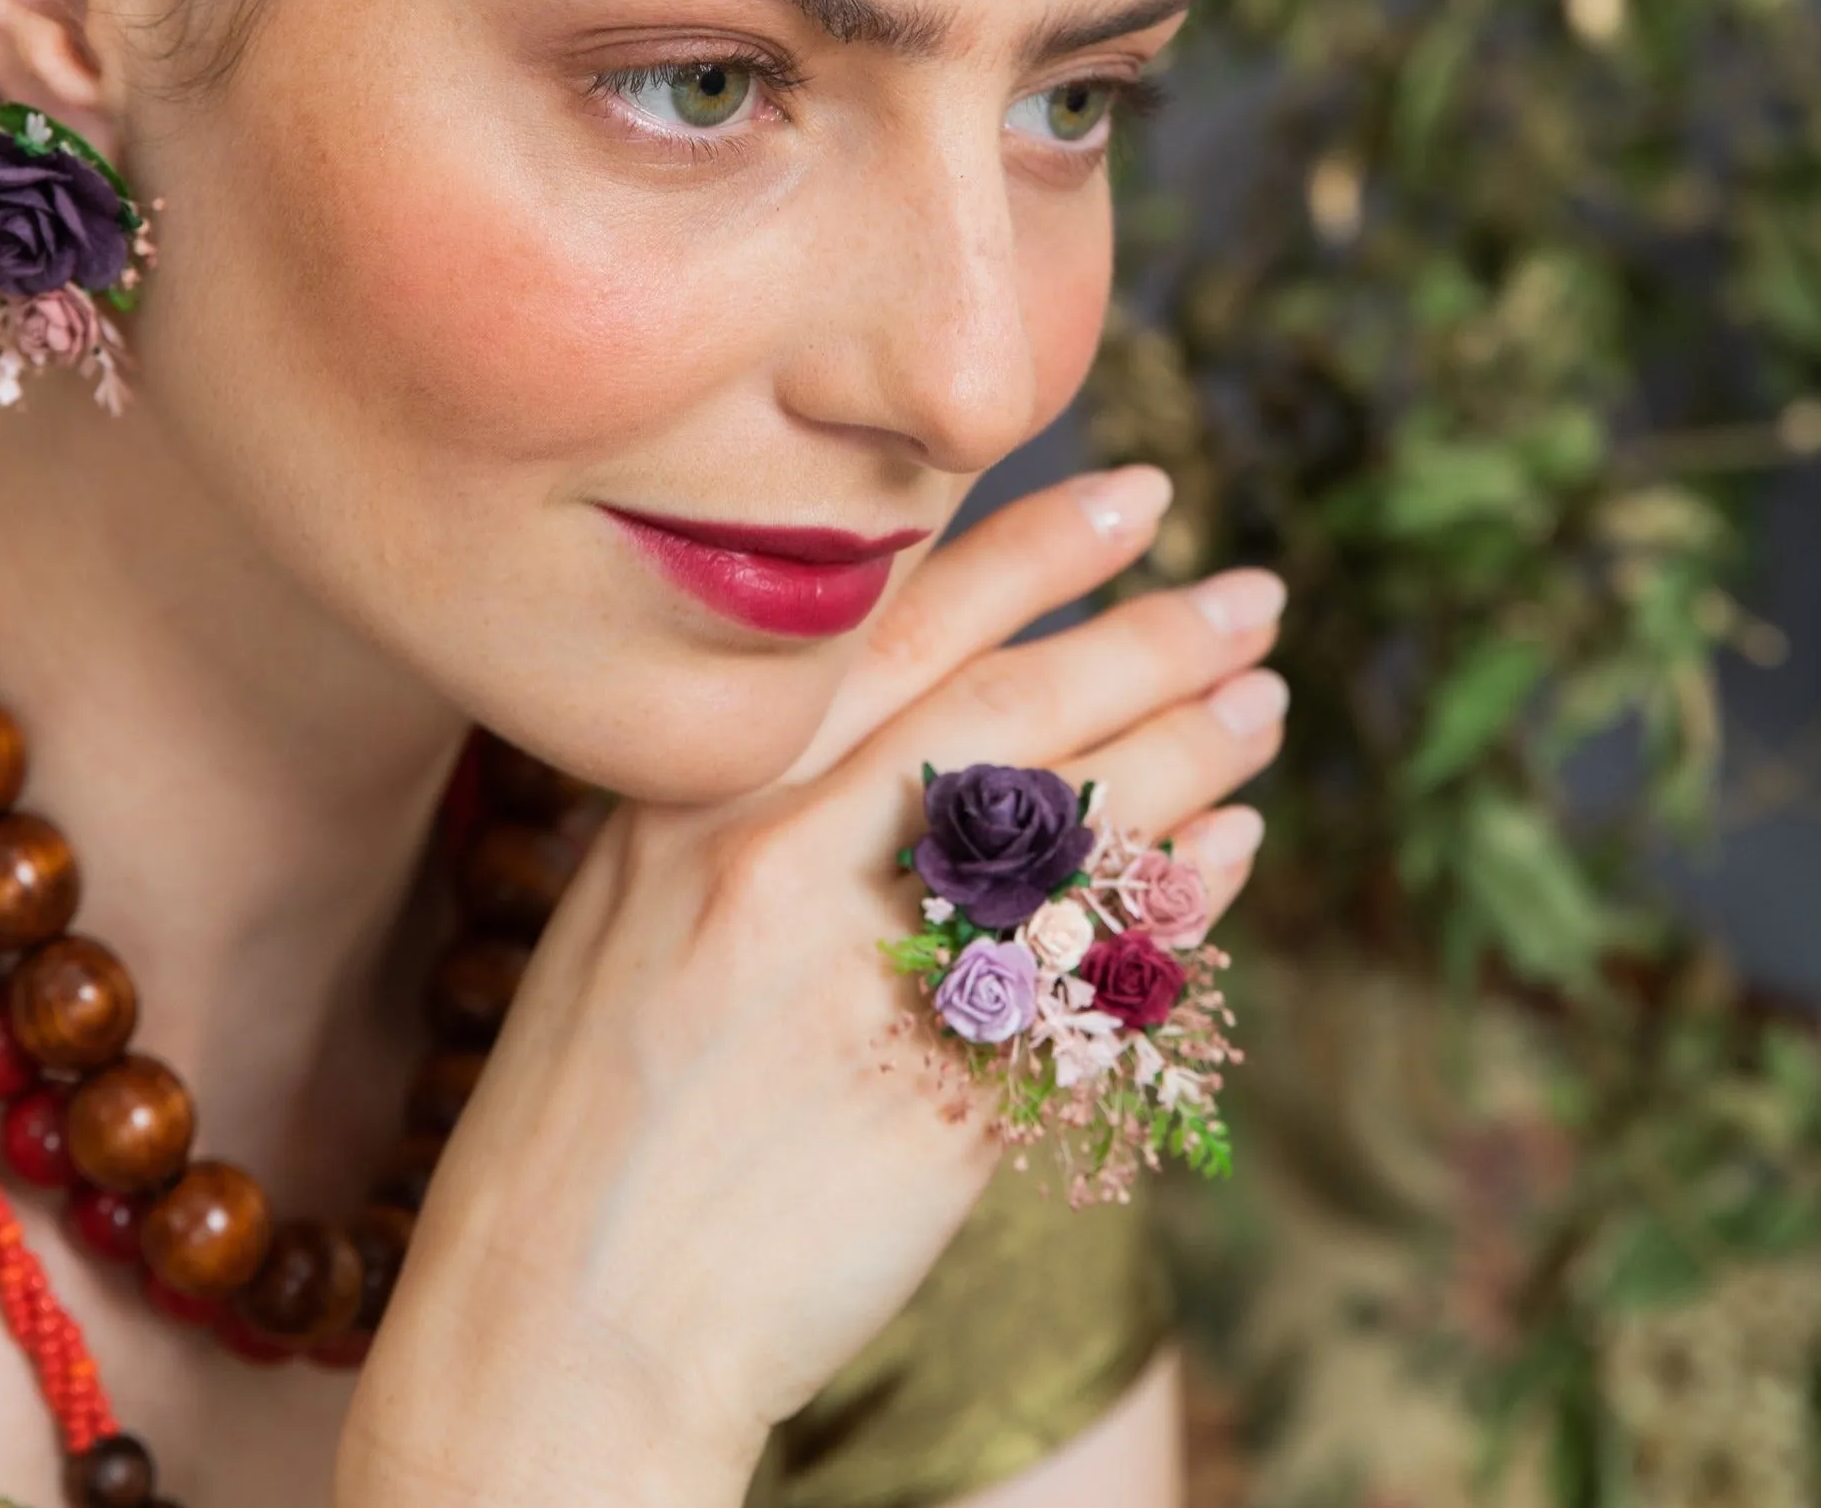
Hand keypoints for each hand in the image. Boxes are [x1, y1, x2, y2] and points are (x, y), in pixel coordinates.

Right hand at [339, 468, 1283, 1507]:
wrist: (556, 1325)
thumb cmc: (591, 1111)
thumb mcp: (637, 909)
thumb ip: (761, 807)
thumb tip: (938, 725)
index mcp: (696, 793)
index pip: (894, 626)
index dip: (1030, 545)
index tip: (1134, 494)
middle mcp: (775, 854)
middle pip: (1010, 703)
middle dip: (1151, 630)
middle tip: (1251, 594)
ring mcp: (859, 969)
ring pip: (1072, 819)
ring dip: (1192, 746)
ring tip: (1264, 699)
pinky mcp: (940, 1089)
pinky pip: (1097, 969)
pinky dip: (1176, 900)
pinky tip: (1233, 855)